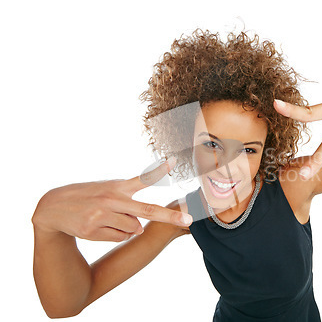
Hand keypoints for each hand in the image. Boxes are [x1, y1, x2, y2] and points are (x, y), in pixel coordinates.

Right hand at [32, 157, 192, 241]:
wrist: (53, 206)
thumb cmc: (88, 196)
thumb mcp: (109, 189)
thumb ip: (129, 205)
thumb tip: (140, 228)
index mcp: (118, 187)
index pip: (142, 178)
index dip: (159, 170)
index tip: (174, 162)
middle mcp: (112, 199)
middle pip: (147, 210)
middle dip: (170, 217)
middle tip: (189, 220)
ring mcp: (102, 215)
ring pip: (133, 229)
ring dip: (127, 227)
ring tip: (107, 218)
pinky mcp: (92, 230)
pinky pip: (119, 238)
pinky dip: (116, 235)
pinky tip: (99, 226)